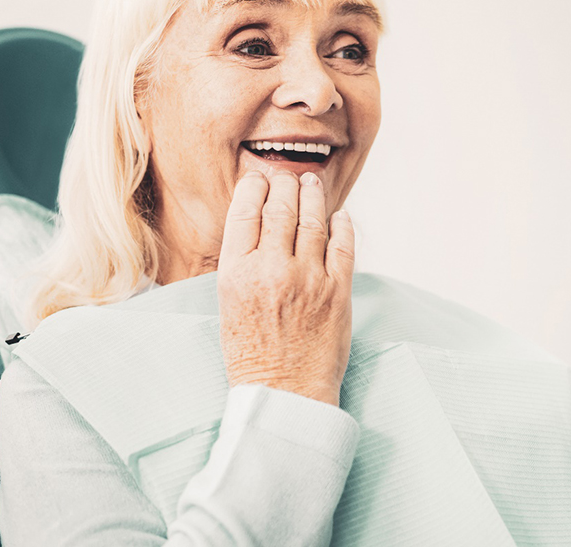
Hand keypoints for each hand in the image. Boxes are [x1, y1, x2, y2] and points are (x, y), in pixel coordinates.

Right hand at [217, 170, 354, 406]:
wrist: (284, 393)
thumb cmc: (252, 354)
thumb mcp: (228, 305)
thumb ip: (242, 263)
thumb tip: (259, 222)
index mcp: (236, 273)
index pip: (245, 211)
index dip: (254, 187)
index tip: (259, 179)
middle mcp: (271, 270)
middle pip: (281, 208)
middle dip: (285, 184)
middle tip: (288, 177)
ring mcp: (308, 279)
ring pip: (313, 219)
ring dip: (313, 195)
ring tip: (312, 184)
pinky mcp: (337, 291)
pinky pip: (343, 244)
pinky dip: (342, 224)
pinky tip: (339, 215)